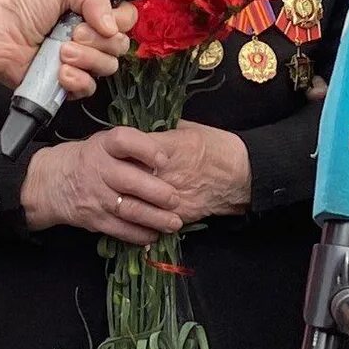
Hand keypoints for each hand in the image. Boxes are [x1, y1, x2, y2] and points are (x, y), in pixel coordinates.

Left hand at [0, 0, 129, 94]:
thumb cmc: (24, 6)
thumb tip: (112, 27)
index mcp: (94, 11)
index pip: (128, 19)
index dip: (118, 21)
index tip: (95, 19)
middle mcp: (92, 37)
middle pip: (121, 45)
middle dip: (97, 40)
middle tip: (71, 33)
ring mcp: (82, 61)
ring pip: (108, 67)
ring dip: (85, 58)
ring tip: (60, 51)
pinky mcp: (69, 83)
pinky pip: (90, 88)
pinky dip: (76, 79)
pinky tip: (59, 70)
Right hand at [20, 132, 185, 243]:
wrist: (50, 183)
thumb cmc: (88, 160)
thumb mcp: (104, 144)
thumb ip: (131, 149)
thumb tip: (171, 156)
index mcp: (103, 146)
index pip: (124, 141)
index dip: (146, 150)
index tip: (163, 160)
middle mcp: (98, 169)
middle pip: (130, 181)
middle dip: (157, 192)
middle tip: (175, 199)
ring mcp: (96, 196)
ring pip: (129, 209)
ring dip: (155, 218)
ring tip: (174, 222)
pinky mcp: (94, 219)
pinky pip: (120, 229)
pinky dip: (139, 234)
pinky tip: (154, 235)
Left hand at [92, 122, 251, 224]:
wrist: (243, 174)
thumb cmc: (217, 146)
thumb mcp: (188, 129)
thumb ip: (161, 133)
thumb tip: (140, 134)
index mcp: (169, 146)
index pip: (129, 145)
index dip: (119, 151)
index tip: (117, 153)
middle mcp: (168, 172)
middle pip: (127, 176)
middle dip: (114, 178)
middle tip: (106, 178)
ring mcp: (172, 196)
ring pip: (135, 201)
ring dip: (122, 200)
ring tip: (115, 196)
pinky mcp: (179, 214)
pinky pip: (151, 219)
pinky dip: (140, 217)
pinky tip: (132, 213)